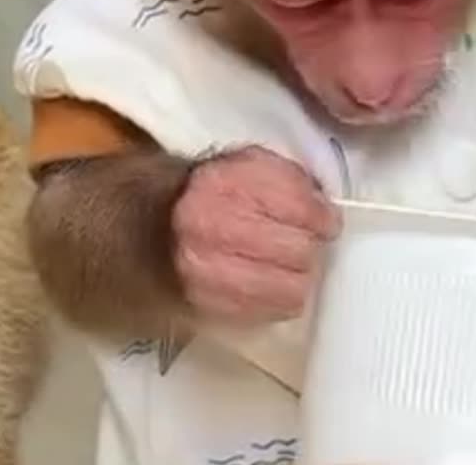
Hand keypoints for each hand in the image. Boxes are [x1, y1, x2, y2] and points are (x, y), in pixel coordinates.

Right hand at [172, 146, 337, 324]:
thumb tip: (325, 207)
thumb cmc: (207, 192)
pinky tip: (270, 284)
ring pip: (291, 287)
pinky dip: (280, 299)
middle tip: (302, 244)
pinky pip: (271, 311)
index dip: (322, 218)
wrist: (150, 226)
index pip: (299, 206)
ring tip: (286, 265)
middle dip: (309, 247)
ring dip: (298, 277)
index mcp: (224, 184)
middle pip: (298, 249)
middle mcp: (212, 227)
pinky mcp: (210, 305)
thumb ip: (287, 177)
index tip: (324, 223)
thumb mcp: (243, 164)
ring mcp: (208, 271)